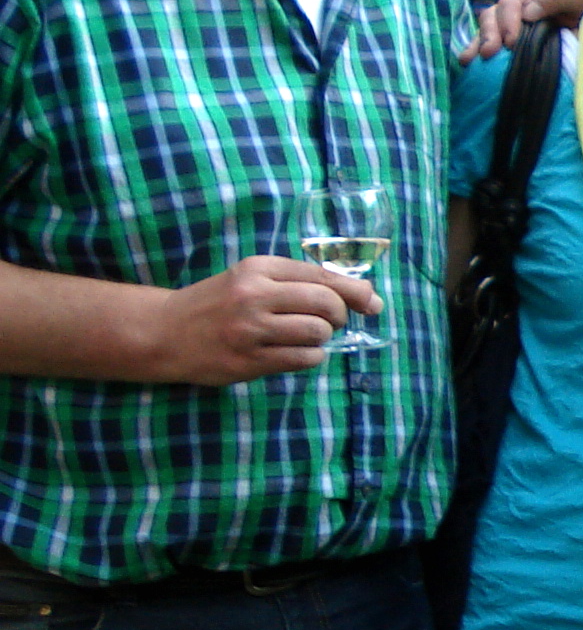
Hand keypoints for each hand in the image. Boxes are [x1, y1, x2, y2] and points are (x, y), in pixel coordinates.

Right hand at [148, 256, 376, 385]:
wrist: (163, 332)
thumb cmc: (218, 303)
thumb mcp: (251, 278)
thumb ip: (298, 281)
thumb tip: (363, 294)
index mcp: (259, 268)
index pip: (322, 276)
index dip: (355, 291)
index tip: (372, 303)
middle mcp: (255, 295)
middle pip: (327, 303)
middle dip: (340, 315)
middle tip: (332, 322)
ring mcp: (250, 329)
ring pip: (318, 332)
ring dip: (323, 338)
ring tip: (305, 337)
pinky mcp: (248, 360)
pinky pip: (304, 359)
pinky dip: (311, 357)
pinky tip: (296, 353)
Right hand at [461, 0, 582, 62]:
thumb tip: (528, 12)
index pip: (511, 2)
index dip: (509, 21)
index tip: (512, 43)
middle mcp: (515, 4)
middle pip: (493, 15)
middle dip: (490, 34)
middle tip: (489, 53)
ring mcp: (508, 22)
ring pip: (485, 28)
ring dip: (478, 43)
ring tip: (473, 60)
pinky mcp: (505, 40)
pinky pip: (484, 42)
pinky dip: (474, 50)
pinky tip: (467, 62)